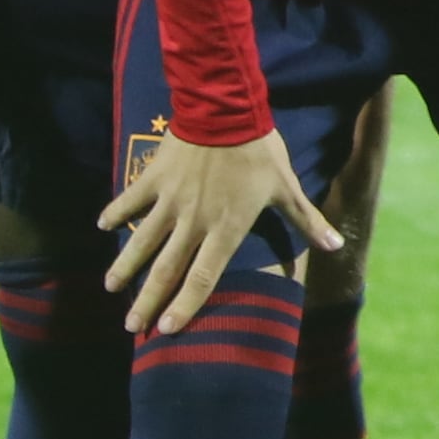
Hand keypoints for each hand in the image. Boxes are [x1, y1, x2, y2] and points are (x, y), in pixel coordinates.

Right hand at [98, 127, 334, 334]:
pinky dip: (115, 213)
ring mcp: (170, 200)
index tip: (167, 329)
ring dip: (125, 266)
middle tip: (131, 327)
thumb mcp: (287, 187)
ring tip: (109, 288)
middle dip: (147, 300)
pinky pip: (130, 200)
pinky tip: (101, 227)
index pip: (203, 277)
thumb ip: (306, 221)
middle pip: (166, 269)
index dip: (186, 304)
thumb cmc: (260, 150)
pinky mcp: (154, 178)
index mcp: (225, 228)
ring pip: (142, 241)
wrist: (226, 109)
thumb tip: (337, 245)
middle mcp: (193, 222)